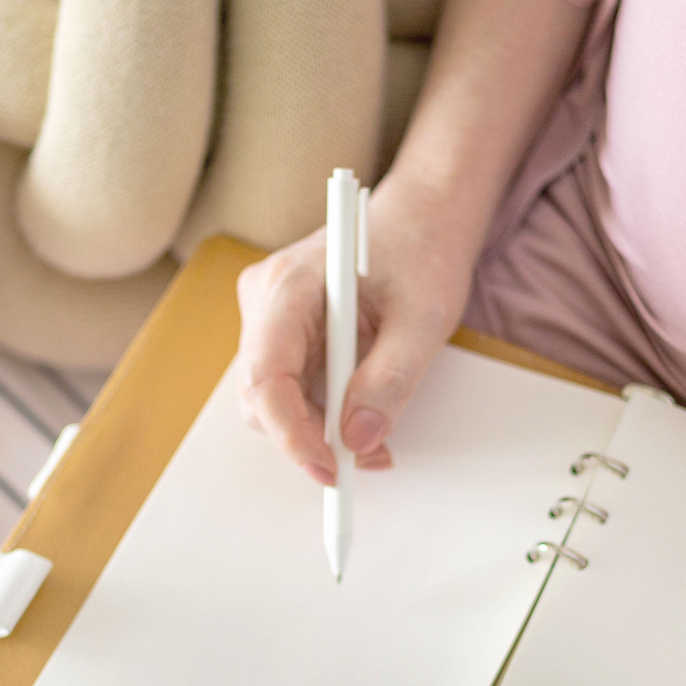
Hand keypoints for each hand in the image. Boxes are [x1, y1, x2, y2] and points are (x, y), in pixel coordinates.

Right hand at [232, 178, 480, 484]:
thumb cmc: (423, 249)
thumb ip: (391, 380)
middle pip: (261, 395)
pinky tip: (362, 415)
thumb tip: (358, 439)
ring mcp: (269, 316)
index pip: (265, 375)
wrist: (423, 216)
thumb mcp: (423, 318)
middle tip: (368, 457)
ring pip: (274, 399)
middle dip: (310, 437)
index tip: (330, 469)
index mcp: (290, 284)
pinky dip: (323, 414)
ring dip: (320, 430)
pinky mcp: (284, 332)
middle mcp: (265, 299)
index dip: (291, 434)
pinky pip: (290, 388)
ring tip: (375, 438)